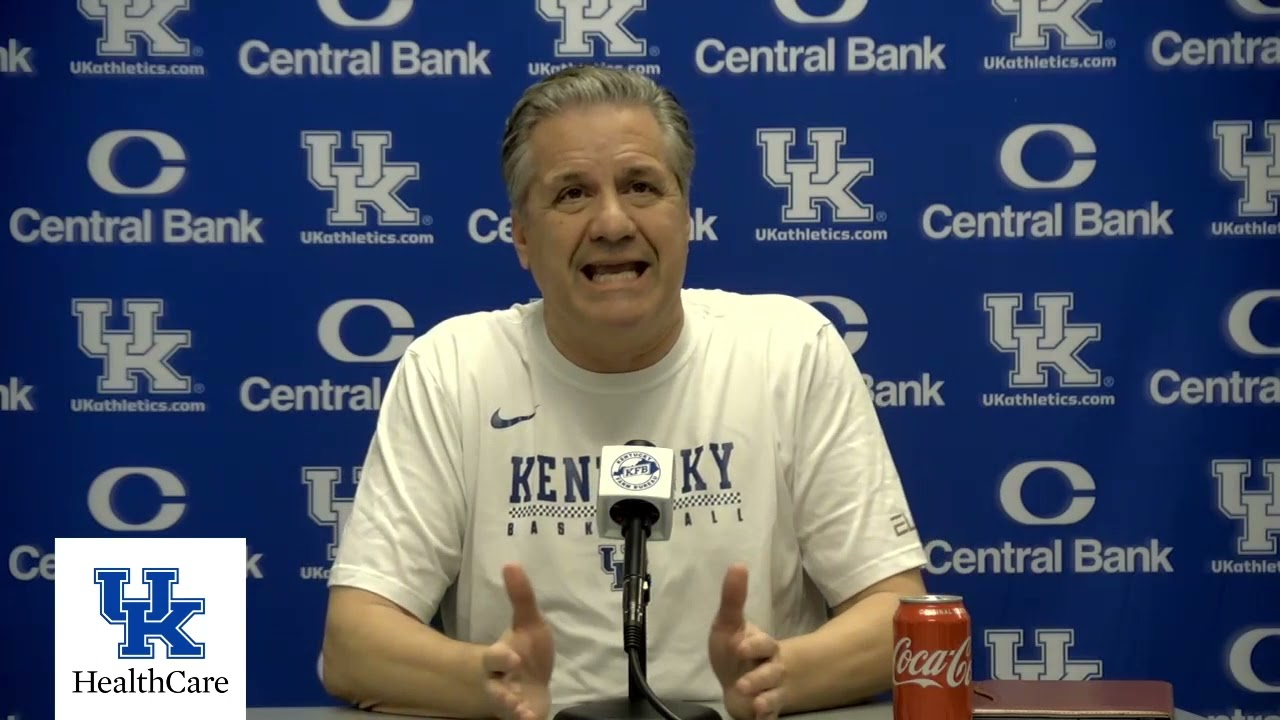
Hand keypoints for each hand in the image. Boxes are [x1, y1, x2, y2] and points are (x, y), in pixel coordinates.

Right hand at [482, 563, 554, 719]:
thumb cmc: (528, 653)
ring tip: (523, 714)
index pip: (493, 659)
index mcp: (498, 660)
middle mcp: (499, 685)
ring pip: (505, 710)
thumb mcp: (528, 624)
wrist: (532, 687)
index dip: (500, 659)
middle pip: (495, 691)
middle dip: (501, 695)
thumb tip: (511, 563)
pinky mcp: (520, 716)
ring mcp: (509, 704)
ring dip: (513, 711)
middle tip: (511, 700)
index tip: (511, 657)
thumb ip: (521, 597)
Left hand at [708, 564, 785, 719]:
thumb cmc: (734, 650)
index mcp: (762, 647)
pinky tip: (760, 717)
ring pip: (771, 696)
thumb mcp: (728, 625)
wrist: (739, 684)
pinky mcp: (764, 710)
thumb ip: (732, 598)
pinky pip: (770, 715)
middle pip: (771, 672)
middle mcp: (770, 669)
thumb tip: (737, 564)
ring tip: (753, 701)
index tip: (740, 646)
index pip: (765, 644)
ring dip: (763, 699)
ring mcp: (768, 691)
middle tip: (743, 683)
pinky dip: (766, 717)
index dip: (755, 645)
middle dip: (759, 677)